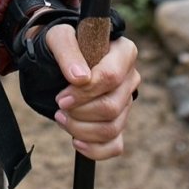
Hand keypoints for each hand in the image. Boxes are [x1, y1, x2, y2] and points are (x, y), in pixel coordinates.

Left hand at [42, 24, 140, 160]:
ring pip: (112, 128)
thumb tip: (80, 77)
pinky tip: (76, 141)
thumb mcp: (59, 38)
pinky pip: (115, 146)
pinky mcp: (118, 122)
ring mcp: (126, 102)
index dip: (85, 92)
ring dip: (81, 129)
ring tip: (61, 117)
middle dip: (80, 112)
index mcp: (124, 52)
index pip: (111, 77)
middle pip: (111, 107)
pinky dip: (95, 149)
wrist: (58, 61)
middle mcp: (130, 78)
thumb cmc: (63, 45)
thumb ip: (68, 51)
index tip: (62, 97)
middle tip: (59, 105)